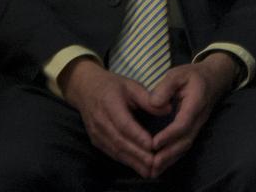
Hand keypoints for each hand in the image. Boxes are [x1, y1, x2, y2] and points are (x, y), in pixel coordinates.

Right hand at [59, 57, 167, 177]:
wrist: (86, 90)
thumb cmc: (113, 86)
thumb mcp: (132, 85)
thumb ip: (148, 98)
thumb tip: (168, 109)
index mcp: (110, 104)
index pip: (124, 124)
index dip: (138, 136)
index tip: (153, 146)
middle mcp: (101, 122)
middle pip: (120, 142)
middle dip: (138, 155)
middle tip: (155, 163)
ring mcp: (96, 134)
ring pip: (115, 151)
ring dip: (132, 162)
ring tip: (149, 170)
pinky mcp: (96, 141)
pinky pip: (111, 153)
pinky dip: (125, 161)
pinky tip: (137, 166)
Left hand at [146, 53, 238, 175]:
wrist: (214, 78)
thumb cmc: (193, 75)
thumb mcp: (178, 73)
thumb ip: (165, 86)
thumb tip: (154, 103)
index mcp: (196, 102)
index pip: (184, 122)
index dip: (170, 134)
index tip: (154, 143)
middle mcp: (199, 118)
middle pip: (185, 140)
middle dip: (169, 154)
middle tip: (152, 164)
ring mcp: (198, 125)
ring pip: (186, 146)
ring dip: (170, 159)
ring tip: (153, 170)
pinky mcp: (194, 130)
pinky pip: (185, 146)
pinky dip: (174, 157)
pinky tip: (161, 165)